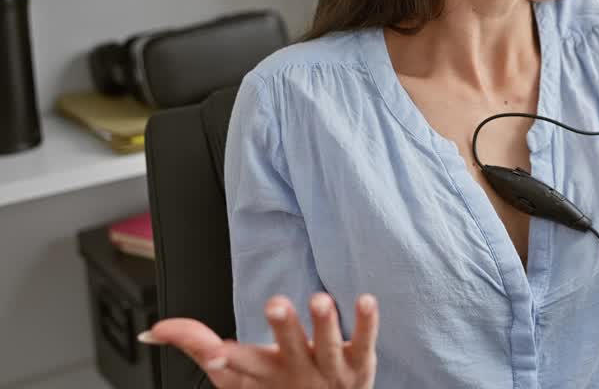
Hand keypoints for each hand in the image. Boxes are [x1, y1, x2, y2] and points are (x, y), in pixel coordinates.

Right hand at [139, 293, 378, 387]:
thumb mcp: (235, 375)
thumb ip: (196, 345)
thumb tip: (154, 331)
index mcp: (265, 374)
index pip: (241, 365)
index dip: (226, 358)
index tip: (216, 351)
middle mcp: (297, 371)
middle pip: (290, 349)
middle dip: (284, 328)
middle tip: (276, 304)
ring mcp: (331, 369)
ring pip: (330, 346)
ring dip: (325, 324)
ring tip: (320, 299)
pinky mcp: (361, 363)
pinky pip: (366, 341)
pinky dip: (367, 322)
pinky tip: (367, 300)